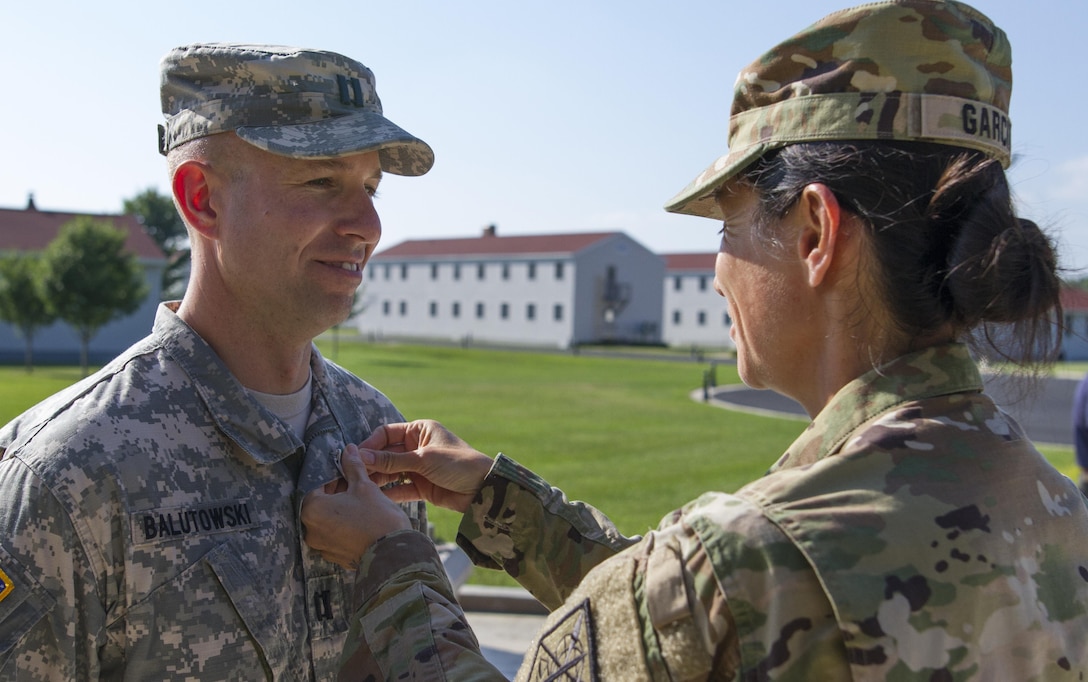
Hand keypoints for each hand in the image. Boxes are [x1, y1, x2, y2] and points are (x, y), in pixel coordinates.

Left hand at [302, 444, 411, 568]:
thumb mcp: (364, 486)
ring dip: (340, 509)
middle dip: (336, 492)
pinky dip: (344, 526)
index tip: (346, 472)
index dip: (332, 476)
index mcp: (312, 510)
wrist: (393, 554)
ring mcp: (322, 546)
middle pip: (320, 504)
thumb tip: (348, 450)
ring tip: (359, 502)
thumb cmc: (376, 517)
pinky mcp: (334, 556)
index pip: (316, 485)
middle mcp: (310, 530)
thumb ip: (353, 467)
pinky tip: (361, 519)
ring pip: (328, 520)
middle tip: (354, 485)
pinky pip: (335, 535)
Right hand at [360, 420, 494, 512]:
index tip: (355, 457)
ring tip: (360, 488)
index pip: (386, 434)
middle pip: (386, 454)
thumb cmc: (458, 464)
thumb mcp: (424, 459)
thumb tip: (361, 456)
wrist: (483, 489)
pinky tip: (375, 499)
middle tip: (352, 475)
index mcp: (419, 430)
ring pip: (391, 472)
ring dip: (377, 479)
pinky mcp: (421, 487)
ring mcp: (418, 467)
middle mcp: (417, 447)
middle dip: (371, 464)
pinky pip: (400, 489)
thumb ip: (392, 460)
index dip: (370, 445)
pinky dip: (389, 493)